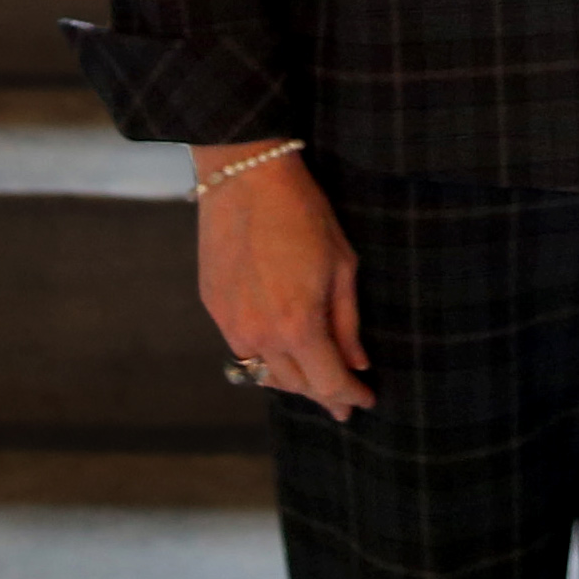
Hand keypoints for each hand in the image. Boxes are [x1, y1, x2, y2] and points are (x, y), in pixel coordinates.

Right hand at [195, 147, 372, 419]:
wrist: (246, 177)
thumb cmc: (303, 213)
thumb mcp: (342, 265)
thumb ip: (347, 322)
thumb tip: (357, 362)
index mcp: (297, 325)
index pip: (327, 382)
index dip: (349, 395)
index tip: (366, 400)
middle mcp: (259, 335)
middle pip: (295, 385)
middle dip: (323, 393)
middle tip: (345, 396)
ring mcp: (230, 324)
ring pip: (264, 373)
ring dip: (293, 379)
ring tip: (316, 375)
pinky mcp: (213, 309)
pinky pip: (242, 349)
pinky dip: (265, 356)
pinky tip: (282, 348)